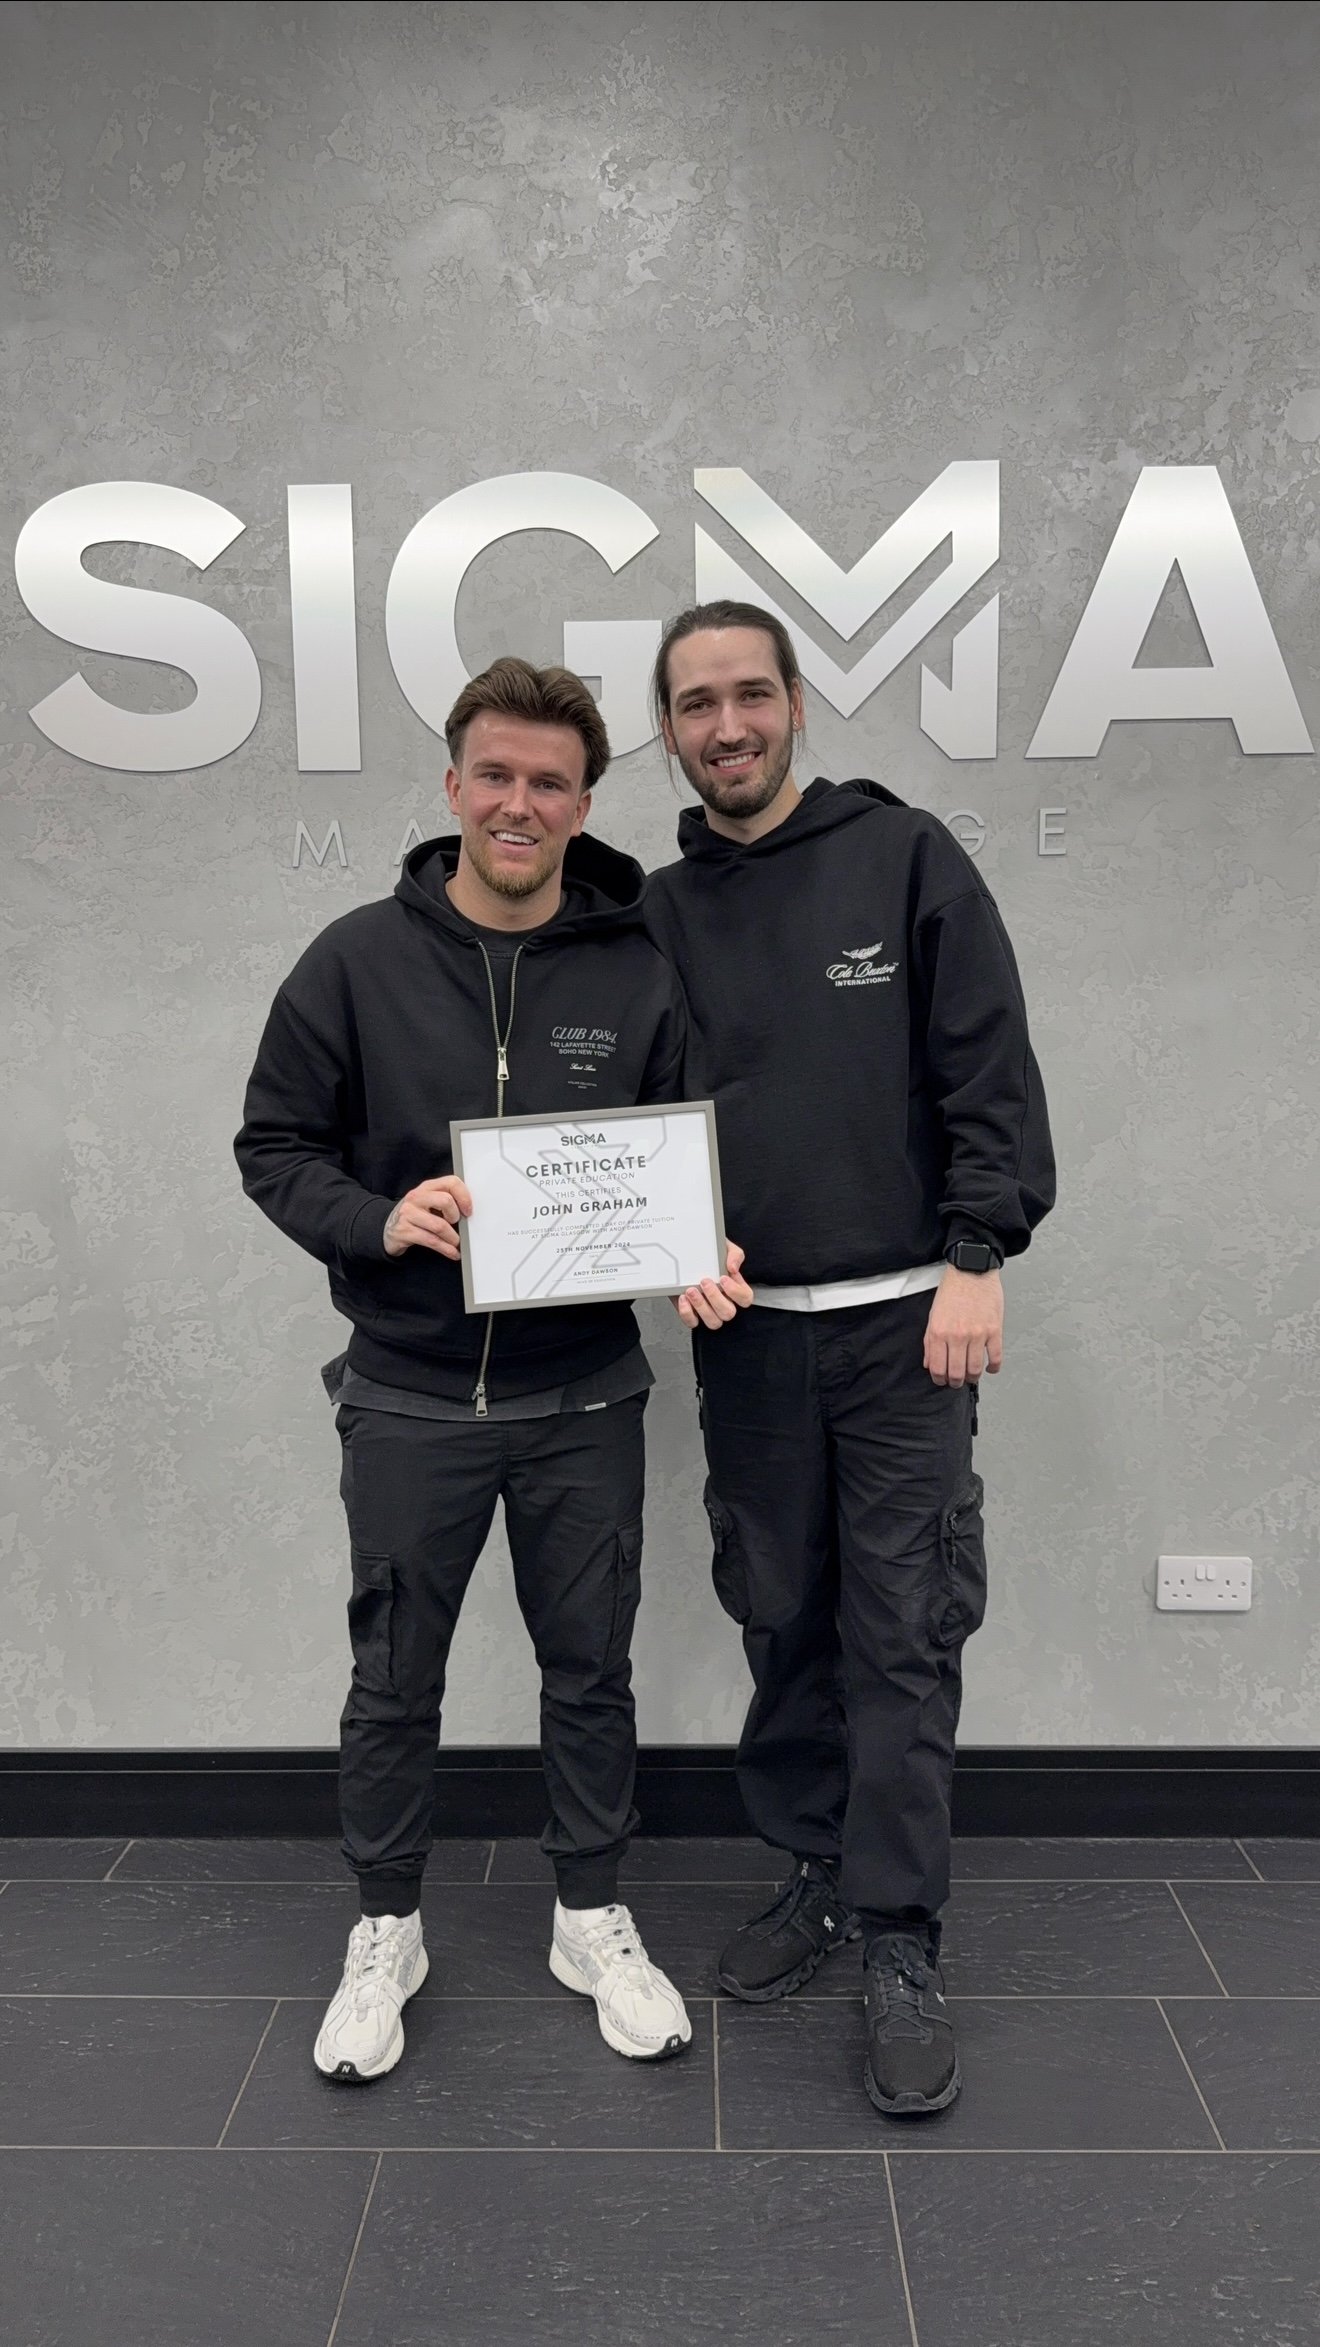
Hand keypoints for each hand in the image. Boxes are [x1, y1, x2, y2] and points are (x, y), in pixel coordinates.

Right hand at [382, 1176, 473, 1260]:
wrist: (387, 1228)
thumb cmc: (414, 1214)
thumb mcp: (428, 1202)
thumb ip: (446, 1200)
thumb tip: (469, 1211)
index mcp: (426, 1187)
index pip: (451, 1182)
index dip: (464, 1196)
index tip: (469, 1210)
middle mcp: (416, 1197)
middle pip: (445, 1201)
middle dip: (456, 1216)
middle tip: (457, 1225)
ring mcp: (408, 1214)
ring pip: (439, 1225)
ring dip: (453, 1238)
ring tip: (456, 1243)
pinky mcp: (404, 1231)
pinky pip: (432, 1241)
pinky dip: (446, 1249)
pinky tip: (452, 1252)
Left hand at [672, 1241, 753, 1331]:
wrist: (688, 1256)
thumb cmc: (711, 1255)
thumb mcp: (725, 1248)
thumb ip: (734, 1254)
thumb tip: (733, 1267)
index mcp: (735, 1289)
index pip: (745, 1299)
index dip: (736, 1292)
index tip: (723, 1278)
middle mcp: (724, 1303)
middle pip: (728, 1313)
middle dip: (715, 1298)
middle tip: (704, 1281)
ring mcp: (708, 1310)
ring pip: (713, 1322)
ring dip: (701, 1306)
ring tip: (691, 1290)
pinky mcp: (692, 1313)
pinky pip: (693, 1323)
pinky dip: (687, 1313)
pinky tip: (683, 1298)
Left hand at [924, 1265, 1003, 1385]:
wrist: (971, 1270)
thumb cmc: (952, 1290)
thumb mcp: (933, 1315)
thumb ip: (929, 1342)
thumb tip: (929, 1364)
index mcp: (938, 1333)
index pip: (937, 1368)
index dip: (939, 1379)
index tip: (942, 1381)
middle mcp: (956, 1336)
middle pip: (956, 1373)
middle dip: (956, 1382)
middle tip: (957, 1382)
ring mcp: (977, 1334)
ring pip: (975, 1369)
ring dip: (973, 1377)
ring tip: (972, 1376)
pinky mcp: (994, 1330)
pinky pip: (995, 1357)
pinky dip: (993, 1368)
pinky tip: (990, 1369)